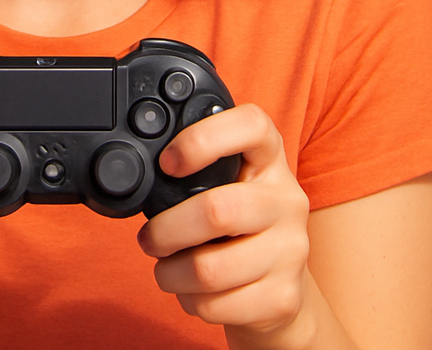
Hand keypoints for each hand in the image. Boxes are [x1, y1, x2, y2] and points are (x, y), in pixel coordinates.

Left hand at [137, 103, 311, 348]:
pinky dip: (190, 302)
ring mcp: (292, 250)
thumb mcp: (227, 182)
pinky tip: (192, 291)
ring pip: (209, 269)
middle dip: (166, 230)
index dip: (202, 139)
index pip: (251, 125)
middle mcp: (287, 199)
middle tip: (149, 238)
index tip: (167, 163)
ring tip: (166, 268)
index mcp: (269, 157)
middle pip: (217, 211)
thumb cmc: (238, 224)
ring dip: (170, 274)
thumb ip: (196, 169)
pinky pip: (218, 305)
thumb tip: (139, 172)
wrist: (280, 287)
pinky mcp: (284, 297)